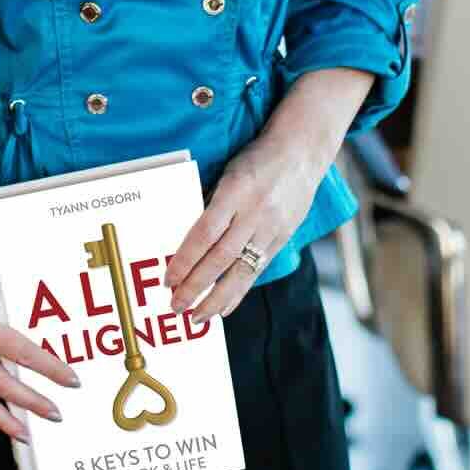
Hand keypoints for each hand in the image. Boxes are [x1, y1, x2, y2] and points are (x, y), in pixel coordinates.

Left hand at [164, 134, 327, 321]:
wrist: (302, 151)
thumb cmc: (256, 158)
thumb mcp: (228, 173)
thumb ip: (211, 203)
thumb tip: (186, 239)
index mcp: (236, 191)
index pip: (205, 233)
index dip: (185, 259)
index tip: (168, 279)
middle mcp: (255, 212)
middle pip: (221, 257)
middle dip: (196, 286)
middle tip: (176, 306)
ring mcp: (272, 227)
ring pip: (242, 270)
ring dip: (217, 298)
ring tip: (197, 317)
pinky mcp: (283, 237)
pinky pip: (258, 270)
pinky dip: (239, 291)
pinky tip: (224, 307)